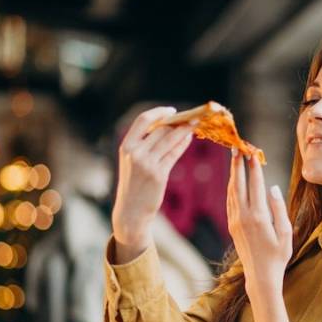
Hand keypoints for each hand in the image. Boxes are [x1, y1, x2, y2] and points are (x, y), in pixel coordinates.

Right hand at [112, 107, 192, 262]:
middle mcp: (135, 153)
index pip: (143, 120)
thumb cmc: (133, 185)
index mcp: (126, 146)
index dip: (159, 112)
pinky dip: (183, 144)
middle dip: (178, 121)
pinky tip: (189, 138)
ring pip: (170, 139)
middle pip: (160, 129)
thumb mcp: (132, 162)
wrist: (131, 211)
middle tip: (192, 117)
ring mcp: (146, 163)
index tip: (172, 110)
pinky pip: (174, 153)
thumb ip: (144, 145)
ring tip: (195, 124)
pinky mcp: (158, 174)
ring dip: (184, 130)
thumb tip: (167, 127)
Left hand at [226, 151, 292, 321]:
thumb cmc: (278, 256)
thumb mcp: (286, 233)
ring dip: (233, 174)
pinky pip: (230, 202)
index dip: (254, 167)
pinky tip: (233, 180)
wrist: (260, 276)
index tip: (253, 152)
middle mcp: (244, 216)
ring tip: (234, 158)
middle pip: (239, 184)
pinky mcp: (232, 226)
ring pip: (232, 192)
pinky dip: (231, 188)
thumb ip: (279, 208)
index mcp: (259, 216)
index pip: (255, 185)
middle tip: (238, 147)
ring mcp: (235, 221)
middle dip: (238, 165)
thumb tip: (273, 187)